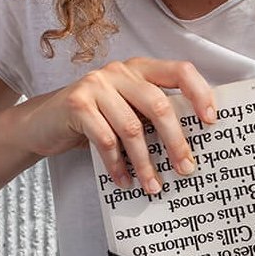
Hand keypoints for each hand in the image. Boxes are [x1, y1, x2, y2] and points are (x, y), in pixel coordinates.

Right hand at [17, 57, 215, 188]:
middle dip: (175, 142)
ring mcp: (97, 84)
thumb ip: (152, 117)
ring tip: (153, 186)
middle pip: (158, 105)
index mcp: (140, 69)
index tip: (211, 122)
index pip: (180, 71)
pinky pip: (106, 140)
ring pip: (132, 128)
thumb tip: (190, 149)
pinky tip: (124, 182)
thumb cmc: (96, 121)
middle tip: (186, 170)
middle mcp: (120, 71)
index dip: (200, 93)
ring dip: (145, 163)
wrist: (43, 123)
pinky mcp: (77, 104)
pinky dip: (117, 166)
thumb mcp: (127, 112)